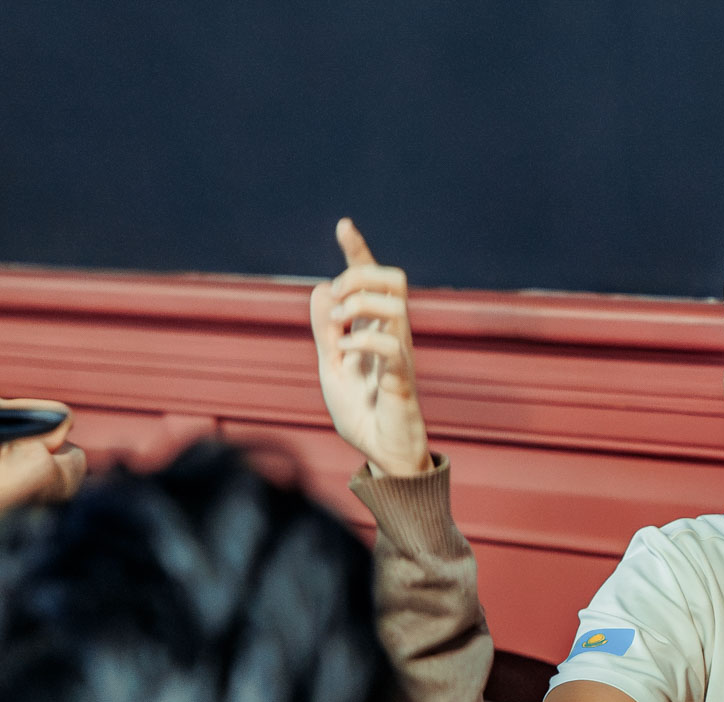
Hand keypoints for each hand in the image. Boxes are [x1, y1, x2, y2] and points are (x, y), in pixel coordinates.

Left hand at [308, 218, 431, 478]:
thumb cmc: (361, 412)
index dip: (358, 251)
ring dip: (359, 304)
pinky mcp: (402, 379)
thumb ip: (325, 329)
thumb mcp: (330, 365)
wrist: (379, 452)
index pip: (371, 280)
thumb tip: (321, 288)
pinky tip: (344, 352)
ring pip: (395, 304)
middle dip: (361, 276)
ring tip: (338, 328)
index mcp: (373, 328)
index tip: (343, 226)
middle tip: (338, 302)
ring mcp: (399, 355)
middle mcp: (391, 334)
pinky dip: (360, 340)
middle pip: (394, 279)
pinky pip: (390, 346)